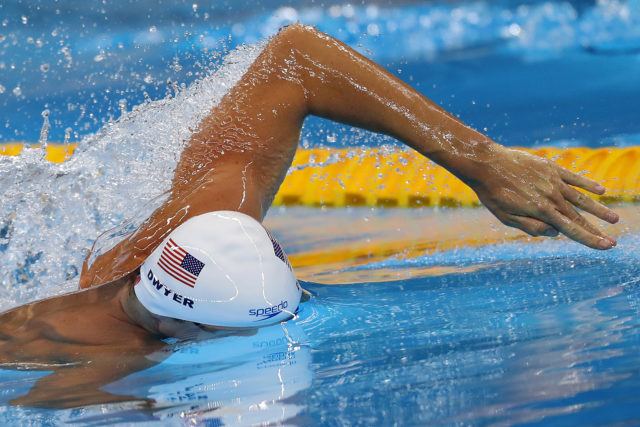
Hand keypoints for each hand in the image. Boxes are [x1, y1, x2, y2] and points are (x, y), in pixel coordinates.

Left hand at [463, 145, 618, 248]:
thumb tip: (556, 233)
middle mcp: (552, 197)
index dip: (590, 239)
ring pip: (581, 198)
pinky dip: (588, 184)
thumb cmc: (493, 194)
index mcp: (541, 211)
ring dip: (598, 209)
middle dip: (596, 230)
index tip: (606, 246)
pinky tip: (601, 190)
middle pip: (578, 217)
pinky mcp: (551, 168)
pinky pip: (574, 178)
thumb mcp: (507, 217)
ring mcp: (553, 181)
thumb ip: (531, 227)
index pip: (571, 230)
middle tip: (612, 241)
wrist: (487, 164)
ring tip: (614, 219)